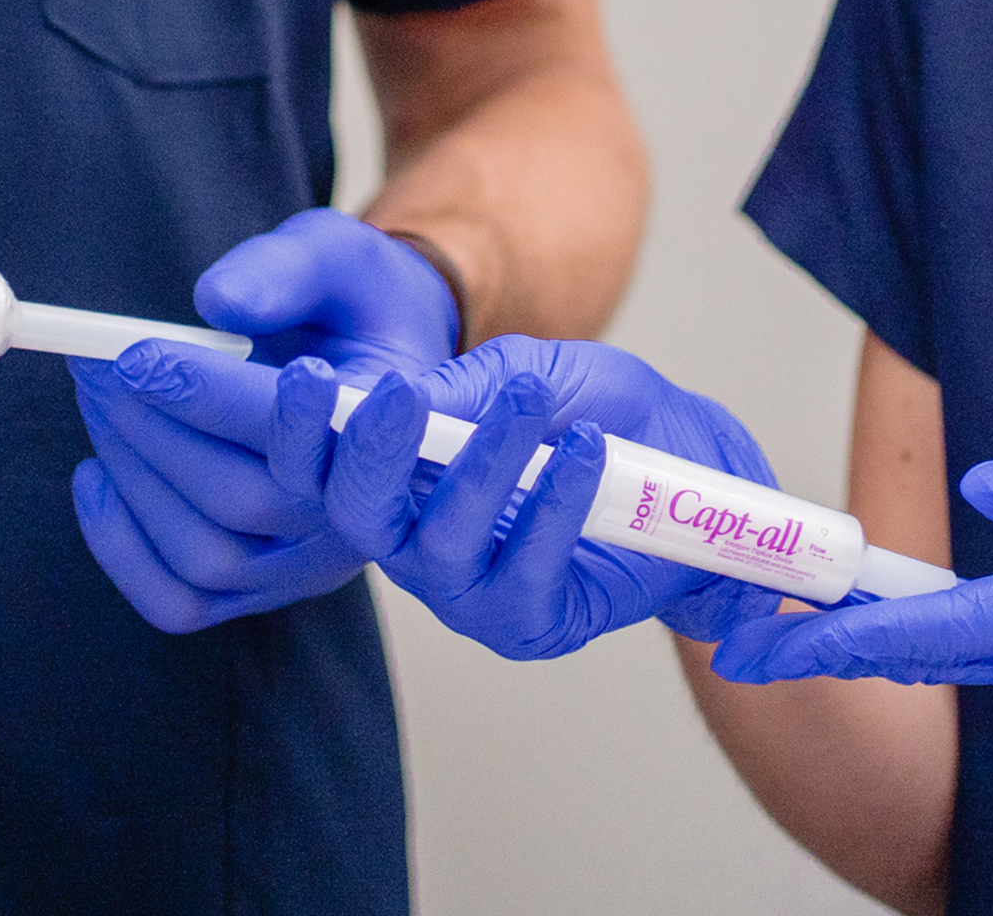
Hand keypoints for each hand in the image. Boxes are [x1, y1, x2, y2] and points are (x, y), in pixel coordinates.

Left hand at [68, 210, 462, 632]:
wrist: (372, 358)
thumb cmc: (352, 301)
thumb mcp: (337, 256)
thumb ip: (286, 270)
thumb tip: (217, 301)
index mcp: (392, 434)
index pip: (294, 435)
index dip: (208, 398)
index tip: (135, 352)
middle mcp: (358, 517)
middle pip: (242, 500)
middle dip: (153, 428)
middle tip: (99, 362)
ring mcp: (308, 564)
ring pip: (205, 555)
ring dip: (132, 474)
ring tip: (100, 396)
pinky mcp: (261, 587)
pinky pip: (182, 603)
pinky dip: (122, 551)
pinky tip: (96, 478)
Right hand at [279, 335, 784, 659]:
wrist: (694, 464)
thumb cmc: (600, 411)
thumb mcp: (534, 372)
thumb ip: (471, 385)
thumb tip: (405, 399)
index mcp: (398, 475)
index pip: (318, 465)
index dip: (298, 429)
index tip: (306, 373)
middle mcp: (415, 539)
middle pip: (358, 515)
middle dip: (368, 455)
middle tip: (394, 395)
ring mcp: (469, 589)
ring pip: (439, 545)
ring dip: (482, 465)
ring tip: (526, 401)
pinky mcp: (532, 621)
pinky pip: (525, 572)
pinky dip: (553, 506)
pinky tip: (585, 452)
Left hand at [707, 427, 992, 741]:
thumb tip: (981, 488)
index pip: (958, 628)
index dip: (864, 637)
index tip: (785, 645)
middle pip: (953, 651)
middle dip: (852, 644)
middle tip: (756, 633)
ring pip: (984, 652)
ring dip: (897, 639)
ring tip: (810, 614)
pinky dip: (955, 636)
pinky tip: (914, 614)